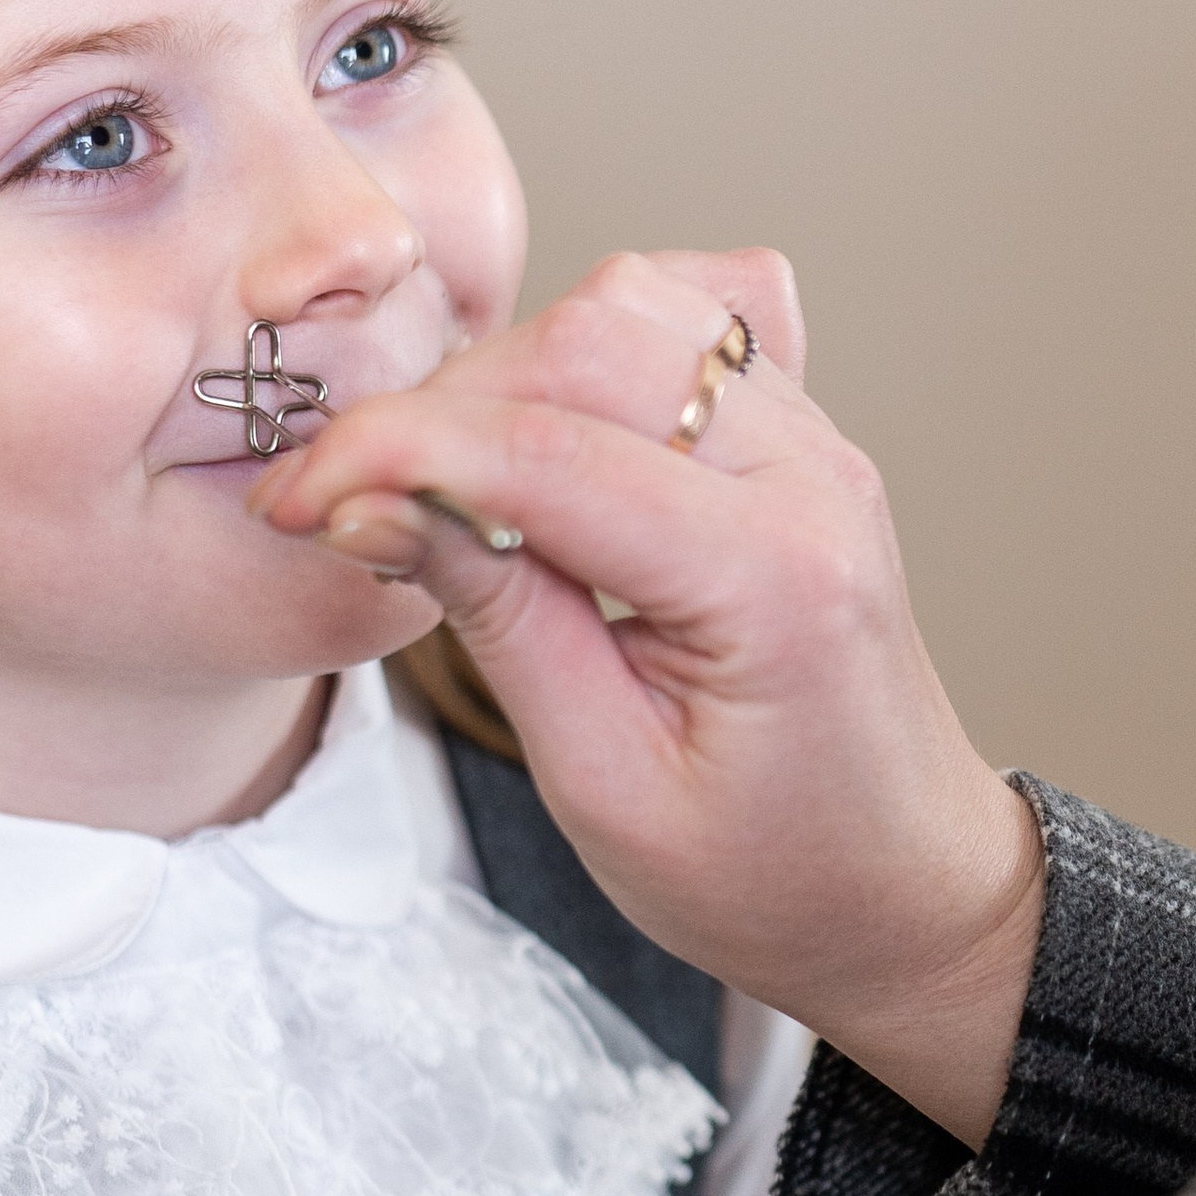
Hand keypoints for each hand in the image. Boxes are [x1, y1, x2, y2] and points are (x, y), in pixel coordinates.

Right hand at [249, 250, 1043, 1148]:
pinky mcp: (802, 436)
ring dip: (511, 372)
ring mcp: (818, 442)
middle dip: (438, 408)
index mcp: (773, 576)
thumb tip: (370, 502)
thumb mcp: (604, 782)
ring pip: (634, 305)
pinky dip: (596, 348)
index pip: (546, 454)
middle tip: (350, 503)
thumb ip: (496, 619)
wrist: (903, 890)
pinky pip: (694, 318)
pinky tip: (554, 429)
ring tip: (449, 482)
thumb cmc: (771, 872)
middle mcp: (812, 476)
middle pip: (587, 341)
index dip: (389, 457)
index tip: (292, 502)